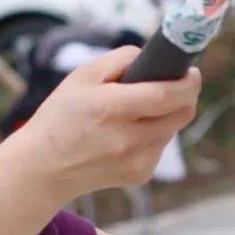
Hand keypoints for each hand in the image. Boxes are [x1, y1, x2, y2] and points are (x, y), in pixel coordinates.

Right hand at [21, 46, 201, 200]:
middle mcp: (128, 138)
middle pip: (183, 112)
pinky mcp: (140, 175)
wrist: (43, 168)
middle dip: (185, 95)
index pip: (168, 94)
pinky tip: (127, 134)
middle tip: (173, 84)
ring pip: (173, 129)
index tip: (190, 71)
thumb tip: (153, 59)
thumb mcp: (81, 77)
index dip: (188, 81)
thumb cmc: (60, 116)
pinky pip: (160, 146)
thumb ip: (120, 59)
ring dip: (165, 115)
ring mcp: (137, 161)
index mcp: (111, 108)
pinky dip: (153, 135)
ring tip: (138, 111)